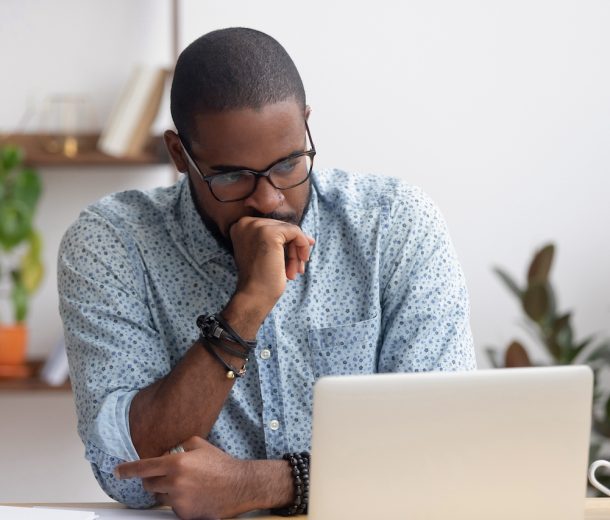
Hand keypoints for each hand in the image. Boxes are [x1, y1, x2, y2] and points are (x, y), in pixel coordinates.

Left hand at [115, 436, 254, 519]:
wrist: (239, 485)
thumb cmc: (221, 464)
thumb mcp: (200, 445)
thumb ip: (179, 445)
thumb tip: (166, 451)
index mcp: (176, 463)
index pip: (143, 467)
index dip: (127, 469)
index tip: (118, 471)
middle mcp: (174, 483)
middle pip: (148, 485)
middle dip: (153, 480)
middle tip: (167, 476)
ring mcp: (178, 501)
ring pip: (159, 497)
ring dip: (166, 491)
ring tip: (186, 486)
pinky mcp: (184, 515)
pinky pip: (173, 508)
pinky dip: (179, 502)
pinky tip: (194, 495)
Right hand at [229, 216, 314, 318]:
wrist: (254, 295)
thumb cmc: (261, 279)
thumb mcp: (266, 254)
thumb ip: (279, 241)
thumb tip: (309, 238)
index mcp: (241, 226)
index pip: (272, 226)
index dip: (287, 241)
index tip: (297, 256)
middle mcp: (246, 222)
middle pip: (282, 227)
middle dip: (293, 248)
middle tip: (297, 268)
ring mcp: (257, 226)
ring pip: (290, 230)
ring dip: (297, 252)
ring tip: (295, 271)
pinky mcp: (270, 232)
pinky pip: (296, 232)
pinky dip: (302, 247)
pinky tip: (300, 264)